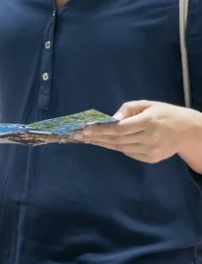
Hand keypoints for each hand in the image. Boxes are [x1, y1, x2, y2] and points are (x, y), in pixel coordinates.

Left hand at [73, 100, 196, 163]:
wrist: (187, 131)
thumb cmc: (165, 113)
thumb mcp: (148, 104)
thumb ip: (128, 109)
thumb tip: (111, 119)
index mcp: (148, 122)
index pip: (118, 129)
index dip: (100, 130)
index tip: (84, 129)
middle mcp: (148, 138)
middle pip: (116, 140)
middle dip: (94, 137)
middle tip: (77, 135)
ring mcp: (149, 151)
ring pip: (119, 148)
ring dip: (101, 143)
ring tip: (86, 138)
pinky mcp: (150, 159)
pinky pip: (127, 152)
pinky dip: (115, 147)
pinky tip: (104, 142)